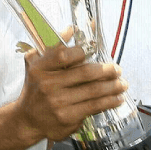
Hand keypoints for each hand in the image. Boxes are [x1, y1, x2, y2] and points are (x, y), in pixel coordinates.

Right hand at [15, 27, 127, 142]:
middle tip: (117, 69)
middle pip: (84, 73)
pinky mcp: (67, 118)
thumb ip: (55, 47)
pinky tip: (117, 98)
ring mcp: (57, 103)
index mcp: (40, 68)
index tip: (92, 52)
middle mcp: (47, 85)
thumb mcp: (37, 65)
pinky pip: (94, 106)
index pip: (63, 55)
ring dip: (112, 86)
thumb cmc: (36, 89)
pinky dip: (109, 101)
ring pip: (93, 91)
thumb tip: (72, 28)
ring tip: (122, 83)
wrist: (28, 120)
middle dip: (106, 70)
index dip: (81, 51)